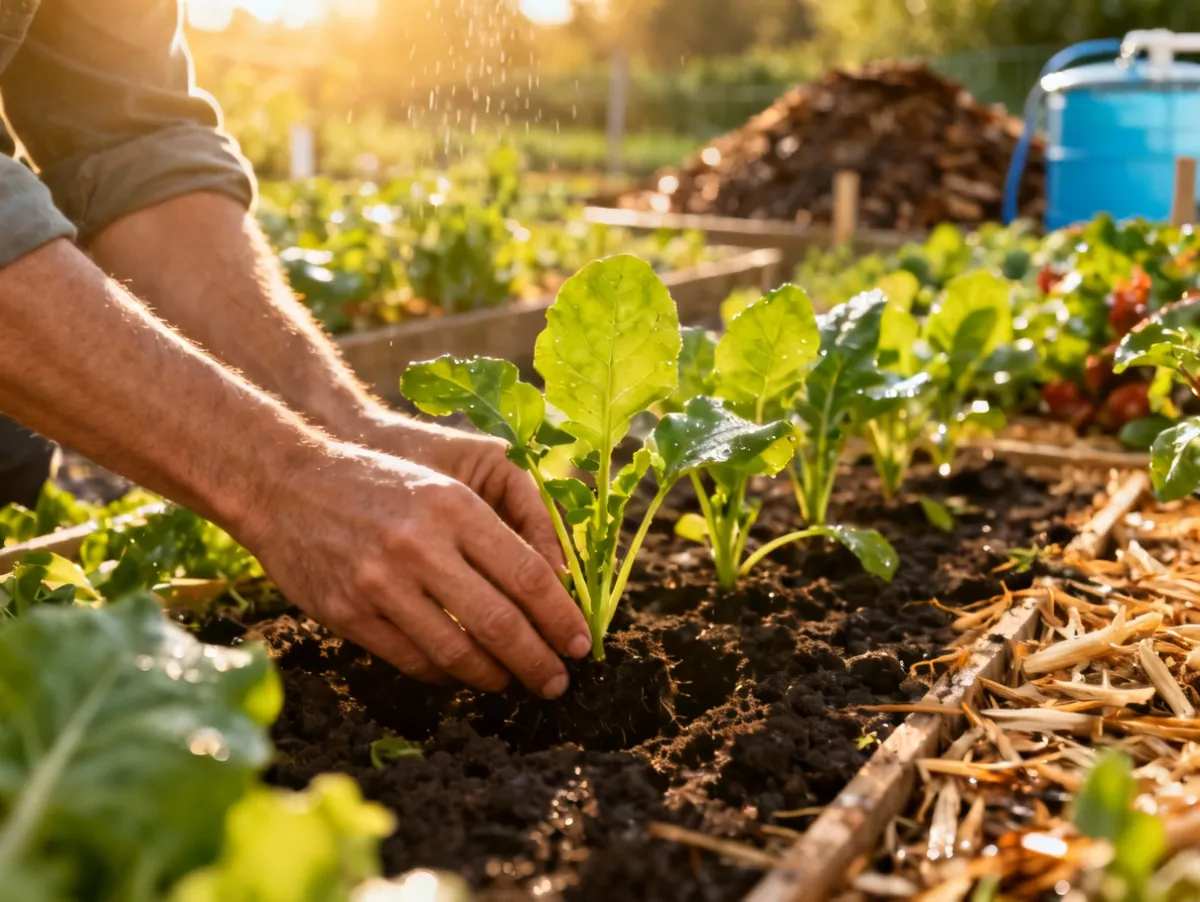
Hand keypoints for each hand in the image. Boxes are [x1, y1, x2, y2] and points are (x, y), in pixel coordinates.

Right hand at [247, 440, 591, 697]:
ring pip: (458, 652)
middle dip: (539, 661)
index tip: (582, 643)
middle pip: (501, 623)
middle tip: (559, 682)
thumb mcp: (444, 486)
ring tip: (514, 683)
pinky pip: (413, 661)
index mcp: (454, 507)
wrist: (285, 482)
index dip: (562, 618)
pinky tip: (463, 675)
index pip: (529, 576)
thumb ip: (497, 530)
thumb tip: (554, 587)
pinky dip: (446, 676)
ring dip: (495, 677)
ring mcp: (380, 583)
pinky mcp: (348, 613)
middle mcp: (421, 545)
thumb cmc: (379, 482)